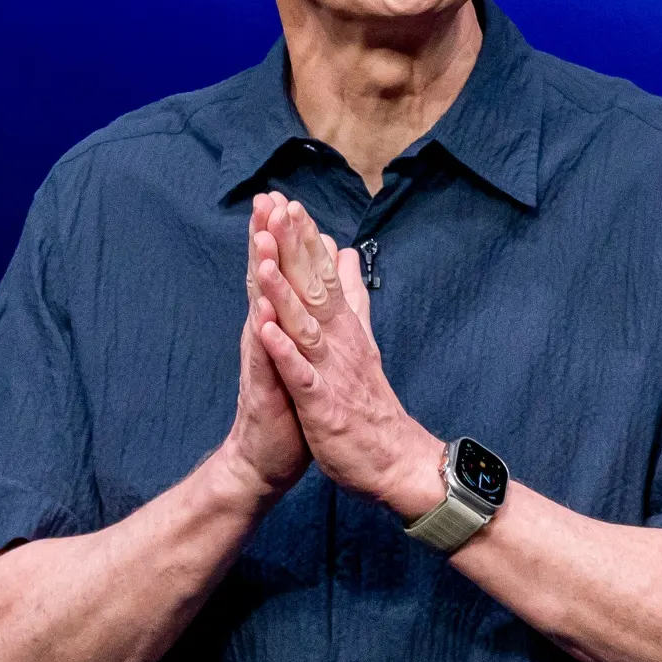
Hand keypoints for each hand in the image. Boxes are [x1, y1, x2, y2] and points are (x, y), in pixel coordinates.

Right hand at [214, 193, 311, 501]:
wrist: (266, 458)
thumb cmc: (288, 403)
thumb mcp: (302, 352)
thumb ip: (305, 314)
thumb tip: (317, 281)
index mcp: (280, 324)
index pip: (281, 271)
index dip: (284, 234)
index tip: (285, 195)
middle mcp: (265, 335)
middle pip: (265, 279)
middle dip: (266, 238)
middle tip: (265, 198)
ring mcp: (262, 360)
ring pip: (260, 311)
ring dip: (260, 277)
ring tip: (260, 241)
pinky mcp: (264, 390)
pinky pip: (264, 360)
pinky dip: (263, 336)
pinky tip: (260, 314)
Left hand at [251, 196, 445, 517]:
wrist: (396, 460)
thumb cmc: (371, 405)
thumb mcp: (361, 341)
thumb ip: (352, 297)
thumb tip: (344, 255)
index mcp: (344, 329)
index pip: (323, 276)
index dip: (305, 240)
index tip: (288, 202)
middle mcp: (339, 342)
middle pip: (314, 287)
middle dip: (295, 248)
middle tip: (278, 207)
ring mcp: (331, 371)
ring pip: (305, 324)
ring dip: (284, 291)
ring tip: (265, 257)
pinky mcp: (324, 404)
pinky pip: (301, 374)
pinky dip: (284, 351)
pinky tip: (266, 328)